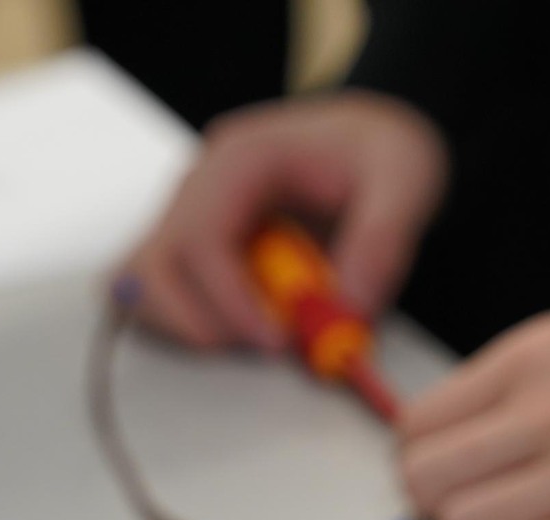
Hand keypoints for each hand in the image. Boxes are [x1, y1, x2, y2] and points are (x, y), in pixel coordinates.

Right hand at [119, 92, 446, 350]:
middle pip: (153, 263)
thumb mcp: (406, 180)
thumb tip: (349, 313)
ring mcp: (188, 217)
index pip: (202, 233)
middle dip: (198, 322)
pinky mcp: (193, 248)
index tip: (275, 341)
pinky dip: (192, 322)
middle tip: (264, 346)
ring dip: (189, 326)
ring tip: (260, 333)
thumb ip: (382, 244)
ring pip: (142, 283)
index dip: (229, 298)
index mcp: (241, 157)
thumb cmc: (380, 151)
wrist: (369, 143)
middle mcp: (200, 186)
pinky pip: (160, 293)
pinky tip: (247, 325)